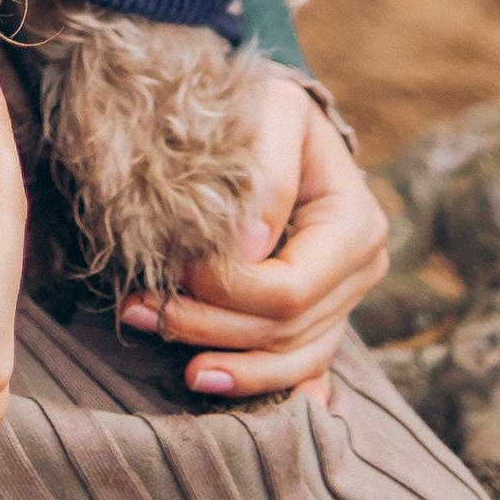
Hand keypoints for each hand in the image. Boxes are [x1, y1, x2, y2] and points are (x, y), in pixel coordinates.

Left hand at [118, 76, 389, 402]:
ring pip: (291, 359)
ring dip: (225, 362)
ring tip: (159, 344)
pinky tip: (223, 389)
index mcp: (356, 225)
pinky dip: (262, 384)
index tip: (172, 269)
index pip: (291, 288)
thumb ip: (267, 173)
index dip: (227, 291)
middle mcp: (361, 271)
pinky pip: (300, 369)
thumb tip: (250, 251)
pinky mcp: (322, 316)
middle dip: (208, 326)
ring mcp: (345, 301)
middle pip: (286, 329)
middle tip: (138, 307)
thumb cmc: (268, 109)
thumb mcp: (272, 112)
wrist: (275, 118)